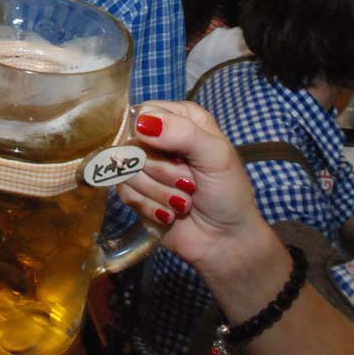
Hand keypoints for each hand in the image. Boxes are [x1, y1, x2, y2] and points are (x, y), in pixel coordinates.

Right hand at [115, 101, 272, 282]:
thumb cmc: (228, 193)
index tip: (176, 154)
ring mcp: (145, 166)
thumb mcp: (216, 157)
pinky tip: (170, 214)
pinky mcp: (136, 193)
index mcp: (181, 118)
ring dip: (159, 192)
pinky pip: (125, 193)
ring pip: (126, 171)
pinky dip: (151, 207)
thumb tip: (142, 123)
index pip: (144, 113)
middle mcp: (160, 138)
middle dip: (161, 171)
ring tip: (184, 202)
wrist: (225, 241)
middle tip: (189, 183)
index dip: (153, 136)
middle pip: (131, 143)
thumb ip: (184, 133)